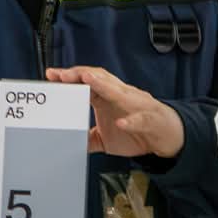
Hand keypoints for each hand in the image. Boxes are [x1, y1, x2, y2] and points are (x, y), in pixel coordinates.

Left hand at [46, 65, 184, 158]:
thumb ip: (88, 137)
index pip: (86, 84)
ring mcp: (137, 105)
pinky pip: (141, 119)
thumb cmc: (137, 132)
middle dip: (81, 75)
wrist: (166, 137)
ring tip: (88, 80)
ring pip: (120, 92)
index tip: (51, 75)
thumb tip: (69, 143)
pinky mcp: (151, 119)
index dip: (70, 78)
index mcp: (108, 98)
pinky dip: (131, 121)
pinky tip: (121, 123)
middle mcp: (121, 96)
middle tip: (62, 74)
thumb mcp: (105, 138)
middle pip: (100, 80)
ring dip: (104, 86)